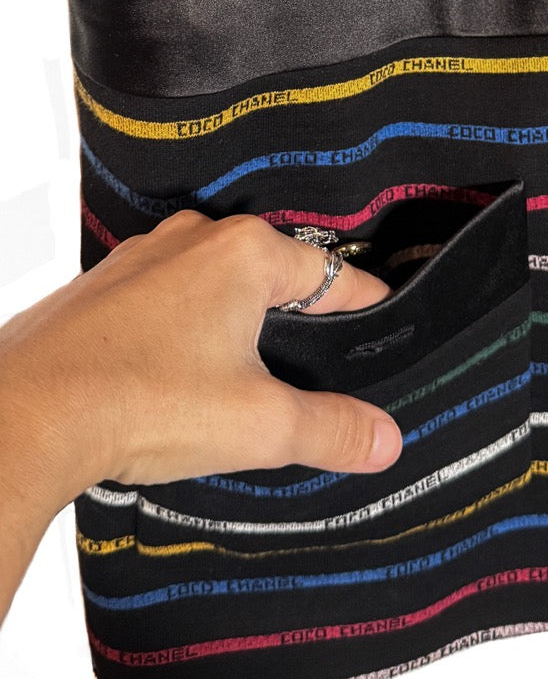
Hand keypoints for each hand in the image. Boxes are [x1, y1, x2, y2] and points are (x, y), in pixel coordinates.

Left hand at [0, 209, 403, 624]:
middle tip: (314, 368)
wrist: (25, 416)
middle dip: (296, 320)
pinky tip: (180, 378)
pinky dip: (184, 329)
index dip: (364, 308)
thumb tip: (382, 437)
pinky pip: (167, 298)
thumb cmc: (135, 402)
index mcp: (245, 254)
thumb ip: (332, 429)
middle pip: (274, 275)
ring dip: (235, 324)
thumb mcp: (259, 425)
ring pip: (216, 284)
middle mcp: (194, 241)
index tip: (380, 324)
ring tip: (245, 380)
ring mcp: (143, 259)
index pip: (333, 275)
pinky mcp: (104, 288)